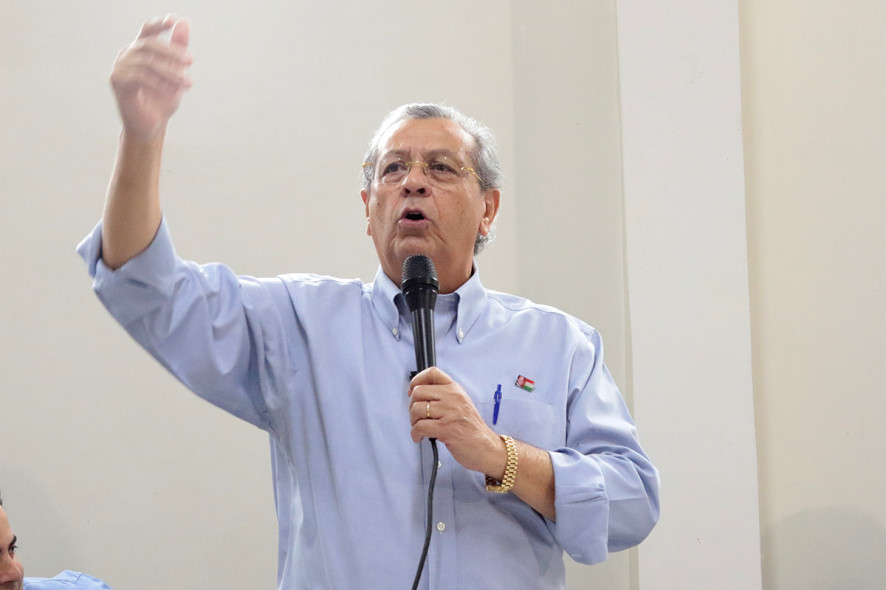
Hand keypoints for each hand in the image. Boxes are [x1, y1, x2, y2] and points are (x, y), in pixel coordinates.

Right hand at [110, 15, 193, 140]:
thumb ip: (179, 48)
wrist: (152, 125)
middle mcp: (127, 54)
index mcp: (140, 49)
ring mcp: (119, 66)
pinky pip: (140, 76)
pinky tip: (172, 91)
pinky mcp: (117, 81)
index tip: (174, 19)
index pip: (148, 29)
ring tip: (187, 83)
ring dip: (171, 73)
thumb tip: (185, 22)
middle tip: (191, 61)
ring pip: (148, 62)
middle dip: (173, 52)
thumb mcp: (176, 72)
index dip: (159, 23)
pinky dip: (159, 83)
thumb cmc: (162, 99)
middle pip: (150, 44)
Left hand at [408, 367, 506, 478]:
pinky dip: (415, 434)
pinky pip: (420, 426)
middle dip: (411, 406)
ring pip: (417, 409)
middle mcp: (453, 397)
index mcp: (456, 390)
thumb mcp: (461, 404)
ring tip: (419, 428)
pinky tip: (419, 437)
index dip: (417, 380)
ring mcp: (450, 412)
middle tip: (416, 416)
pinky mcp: (447, 429)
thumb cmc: (471, 429)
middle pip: (418, 391)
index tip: (412, 391)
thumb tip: (418, 394)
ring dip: (413, 421)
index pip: (433, 373)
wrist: (486, 448)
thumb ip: (444, 397)